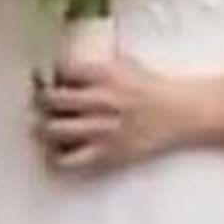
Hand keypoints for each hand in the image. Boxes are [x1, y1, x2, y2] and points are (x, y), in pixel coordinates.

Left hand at [34, 56, 196, 173]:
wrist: (182, 112)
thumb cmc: (153, 87)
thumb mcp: (127, 64)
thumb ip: (98, 64)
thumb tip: (66, 63)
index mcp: (106, 75)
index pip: (62, 68)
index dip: (50, 72)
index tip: (48, 76)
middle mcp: (102, 100)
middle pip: (51, 99)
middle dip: (41, 99)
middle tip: (43, 101)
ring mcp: (103, 128)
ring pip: (53, 130)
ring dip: (44, 127)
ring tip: (46, 125)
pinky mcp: (107, 152)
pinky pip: (70, 160)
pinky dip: (58, 156)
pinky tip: (59, 150)